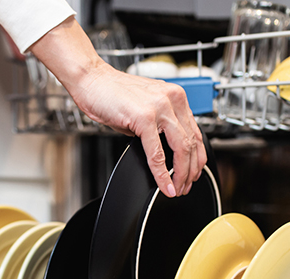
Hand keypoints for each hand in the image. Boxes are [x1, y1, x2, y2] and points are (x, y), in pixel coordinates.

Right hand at [29, 17, 205, 197]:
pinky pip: (157, 153)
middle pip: (192, 142)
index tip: (193, 173)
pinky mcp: (144, 117)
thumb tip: (166, 152)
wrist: (92, 79)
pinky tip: (163, 184)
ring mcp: (160, 108)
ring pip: (181, 148)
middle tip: (186, 186)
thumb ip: (159, 127)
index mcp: (175, 97)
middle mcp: (172, 100)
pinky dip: (161, 173)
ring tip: (177, 188)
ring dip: (181, 174)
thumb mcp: (145, 109)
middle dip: (191, 170)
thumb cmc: (112, 93)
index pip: (196, 132)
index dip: (197, 158)